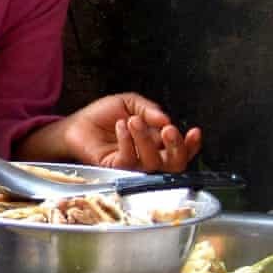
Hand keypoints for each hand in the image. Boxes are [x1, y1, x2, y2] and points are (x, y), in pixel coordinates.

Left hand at [63, 92, 200, 172]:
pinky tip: (121, 126)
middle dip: (176, 147)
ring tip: (133, 120)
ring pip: (152, 163)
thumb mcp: (130, 103)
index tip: (194, 131)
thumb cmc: (104, 115)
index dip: (191, 145)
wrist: (78, 124)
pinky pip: (129, 160)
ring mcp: (134, 166)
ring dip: (145, 139)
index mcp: (158, 142)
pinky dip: (127, 141)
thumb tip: (167, 119)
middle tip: (168, 129)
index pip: (182, 150)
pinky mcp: (116, 169)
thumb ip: (150, 109)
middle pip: (174, 164)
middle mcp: (149, 157)